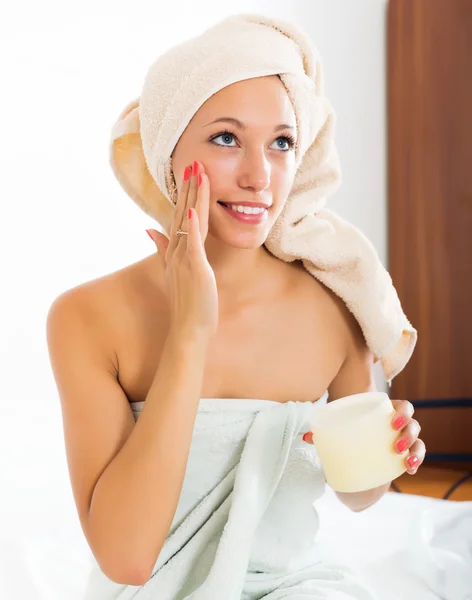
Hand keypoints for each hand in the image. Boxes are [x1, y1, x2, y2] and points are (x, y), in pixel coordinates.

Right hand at [147, 160, 217, 338]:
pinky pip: (193, 245)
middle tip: (193, 162)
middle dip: (189, 187)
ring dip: (192, 197)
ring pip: (189, 222)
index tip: (189, 173)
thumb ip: (162, 249)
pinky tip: (194, 210)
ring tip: (196, 174)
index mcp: (175, 251)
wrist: (189, 328)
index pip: (179, 216)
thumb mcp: (174, 271)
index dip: (184, 194)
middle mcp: (177, 251)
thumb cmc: (187, 302)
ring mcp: (184, 259)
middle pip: (183, 213)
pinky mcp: (194, 269)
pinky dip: (193, 227)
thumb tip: (149, 230)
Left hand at [302, 398, 425, 474]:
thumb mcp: (338, 432)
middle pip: (413, 424)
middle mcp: (397, 425)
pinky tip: (411, 470)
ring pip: (418, 441)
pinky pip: (416, 457)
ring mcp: (403, 441)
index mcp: (384, 412)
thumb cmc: (347, 434)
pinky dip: (416, 463)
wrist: (353, 455)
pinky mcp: (403, 457)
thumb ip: (323, 434)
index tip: (393, 422)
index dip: (403, 412)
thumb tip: (305, 437)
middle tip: (395, 445)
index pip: (403, 406)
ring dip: (415, 450)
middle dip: (409, 433)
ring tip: (406, 461)